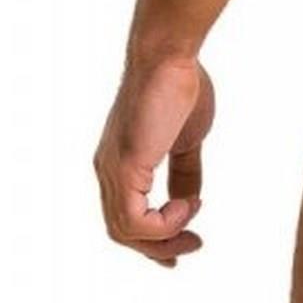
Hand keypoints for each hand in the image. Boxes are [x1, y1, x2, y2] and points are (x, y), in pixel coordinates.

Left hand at [92, 53, 214, 267]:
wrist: (168, 55)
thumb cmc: (179, 85)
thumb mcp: (187, 139)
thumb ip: (184, 171)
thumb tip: (190, 200)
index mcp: (120, 164)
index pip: (126, 215)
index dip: (154, 237)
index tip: (187, 241)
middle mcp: (107, 171)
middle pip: (122, 231)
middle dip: (159, 247)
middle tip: (192, 247)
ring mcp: (112, 170)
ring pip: (125, 231)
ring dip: (164, 239)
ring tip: (194, 226)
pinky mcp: (123, 168)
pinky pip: (134, 221)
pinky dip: (163, 225)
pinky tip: (188, 205)